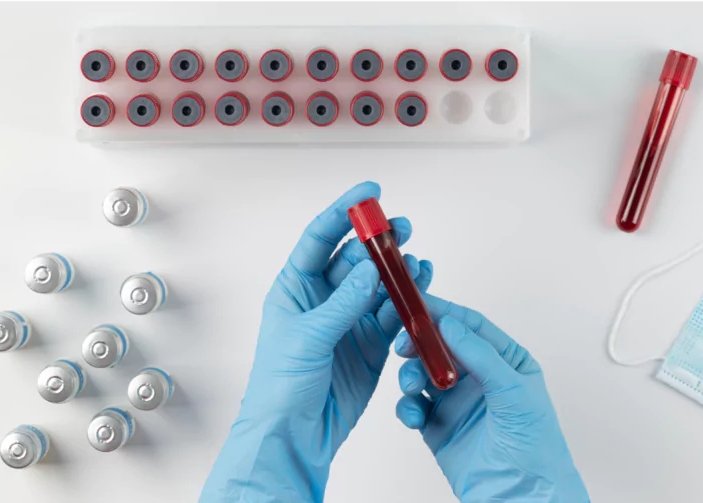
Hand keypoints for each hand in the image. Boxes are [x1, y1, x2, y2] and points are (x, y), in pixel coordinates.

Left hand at [200, 182, 432, 502]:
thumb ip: (342, 304)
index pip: (320, 238)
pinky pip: (393, 317)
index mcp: (295, 288)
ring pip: (379, 286)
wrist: (293, 436)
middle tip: (402, 227)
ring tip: (418, 262)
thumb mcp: (307, 338)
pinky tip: (422, 292)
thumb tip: (370, 270)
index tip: (370, 193)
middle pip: (356, 258)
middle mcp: (323, 300)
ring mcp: (348, 322)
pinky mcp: (370, 346)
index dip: (344, 212)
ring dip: (399, 272)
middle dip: (379, 241)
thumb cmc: (280, 386)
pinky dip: (408, 305)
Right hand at [395, 296, 588, 502]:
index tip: (416, 304)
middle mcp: (478, 376)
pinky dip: (406, 406)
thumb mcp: (514, 392)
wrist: (521, 498)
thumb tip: (450, 324)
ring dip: (410, 374)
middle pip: (439, 345)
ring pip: (421, 372)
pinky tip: (413, 415)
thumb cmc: (535, 447)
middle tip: (404, 344)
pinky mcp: (437, 425)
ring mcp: (455, 400)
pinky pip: (413, 405)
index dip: (442, 312)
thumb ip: (481, 356)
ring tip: (413, 386)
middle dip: (419, 343)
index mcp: (504, 360)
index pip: (469, 326)